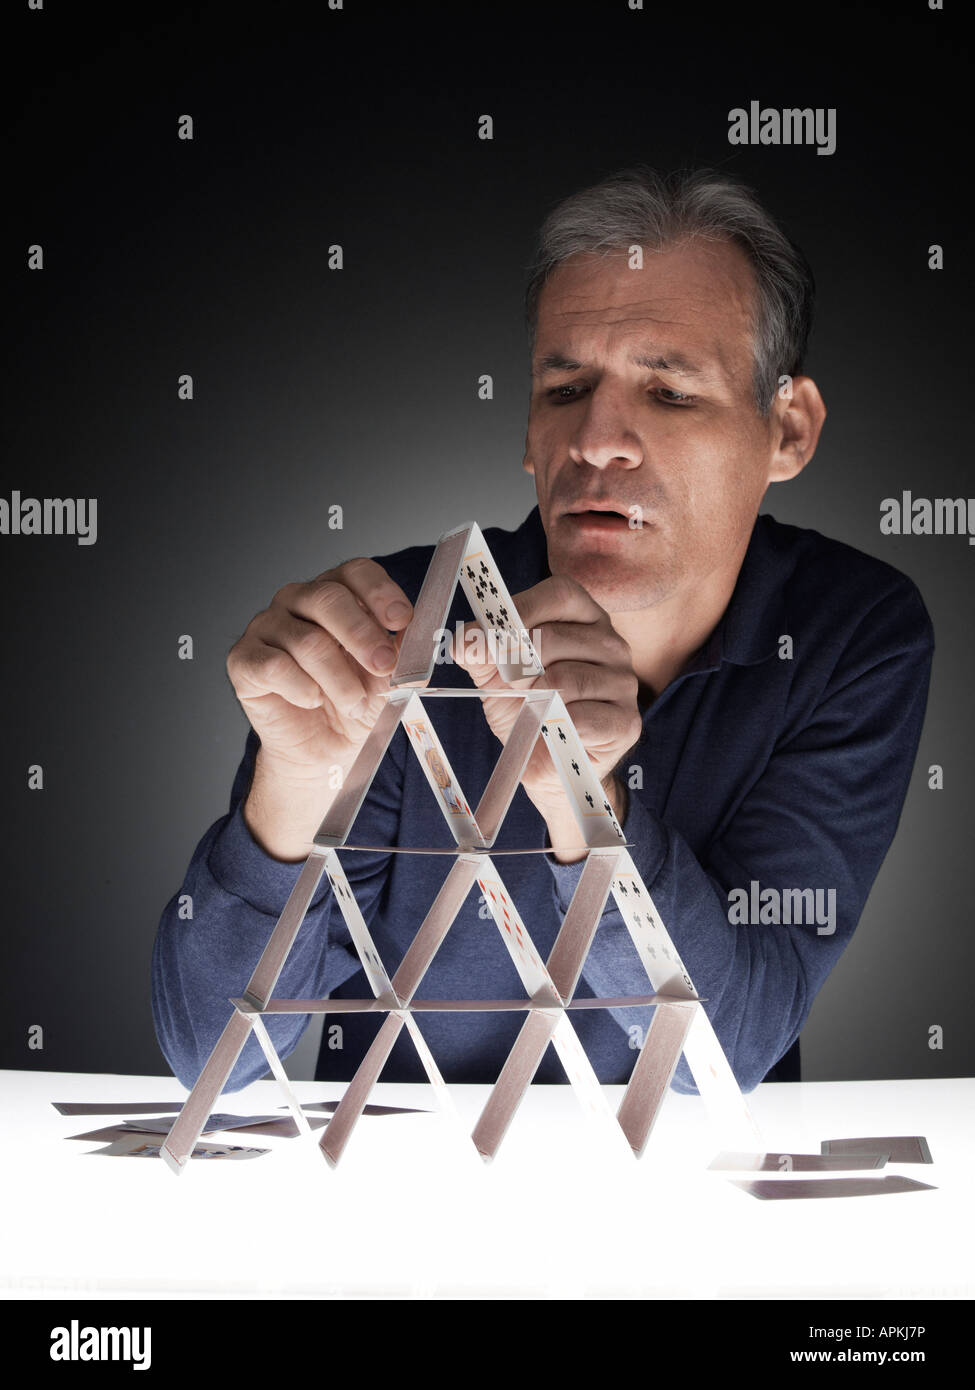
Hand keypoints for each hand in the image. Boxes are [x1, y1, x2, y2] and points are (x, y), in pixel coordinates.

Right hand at [227, 559, 415, 857]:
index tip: (400, 620)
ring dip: (339, 680)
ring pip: (307, 641)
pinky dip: (303, 690)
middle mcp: (297, 601)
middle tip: (383, 666)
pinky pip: (276, 667)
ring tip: (352, 703)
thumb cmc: (352, 704)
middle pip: (328, 598)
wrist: (323, 749)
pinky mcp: (244, 659)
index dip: (379, 592)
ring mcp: (266, 627)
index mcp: (335, 594)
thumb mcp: (387, 676)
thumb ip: (401, 650)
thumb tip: (421, 634)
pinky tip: (313, 701)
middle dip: (362, 636)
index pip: (355, 572)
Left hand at [451, 573, 641, 819]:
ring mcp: (624, 682)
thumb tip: (464, 642)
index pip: (560, 594)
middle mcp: (612, 644)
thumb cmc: (526, 707)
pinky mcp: (627, 721)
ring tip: (530, 709)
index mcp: (585, 618)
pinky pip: (582, 718)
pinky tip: (552, 730)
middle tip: (509, 685)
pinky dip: (555, 727)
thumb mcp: (494, 673)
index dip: (522, 609)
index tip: (489, 634)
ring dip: (535, 699)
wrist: (544, 762)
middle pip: (555, 638)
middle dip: (517, 665)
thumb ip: (479, 650)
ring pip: (566, 679)